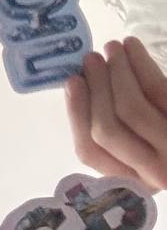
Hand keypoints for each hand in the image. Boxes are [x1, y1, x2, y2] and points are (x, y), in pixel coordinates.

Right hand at [66, 38, 166, 191]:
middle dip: (95, 89)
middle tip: (91, 58)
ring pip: (130, 109)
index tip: (72, 81)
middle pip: (106, 130)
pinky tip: (132, 47)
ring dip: (115, 72)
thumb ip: (118, 131)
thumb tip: (83, 85)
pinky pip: (158, 92)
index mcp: (134, 182)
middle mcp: (153, 173)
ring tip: (112, 47)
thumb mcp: (146, 150)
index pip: (91, 151)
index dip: (77, 113)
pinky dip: (140, 64)